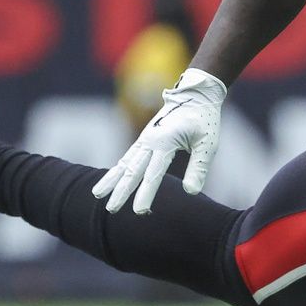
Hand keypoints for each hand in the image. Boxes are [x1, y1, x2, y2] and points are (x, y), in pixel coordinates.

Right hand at [92, 68, 225, 213]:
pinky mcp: (145, 139)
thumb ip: (199, 167)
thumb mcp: (208, 143)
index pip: (153, 173)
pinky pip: (128, 157)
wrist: (195, 94)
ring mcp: (145, 139)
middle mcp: (150, 141)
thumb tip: (191, 192)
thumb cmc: (204, 119)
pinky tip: (109, 180)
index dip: (146, 194)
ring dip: (112, 180)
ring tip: (97, 195)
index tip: (139, 211)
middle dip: (121, 191)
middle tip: (111, 210)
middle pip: (133, 170)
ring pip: (124, 163)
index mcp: (166, 142)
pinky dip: (118, 169)